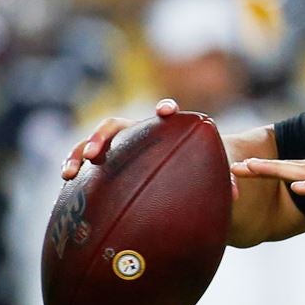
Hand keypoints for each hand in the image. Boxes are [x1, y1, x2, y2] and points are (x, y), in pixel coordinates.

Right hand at [60, 99, 239, 199]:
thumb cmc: (195, 171)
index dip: (165, 109)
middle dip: (103, 136)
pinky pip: (85, 164)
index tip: (167, 111)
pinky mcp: (105, 165)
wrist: (177, 176)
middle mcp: (138, 134)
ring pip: (94, 143)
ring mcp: (119, 149)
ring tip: (69, 173)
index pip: (165, 114)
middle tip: (95, 153)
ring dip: (79, 154)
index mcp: (166, 132)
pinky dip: (74, 169)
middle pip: (117, 126)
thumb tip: (238, 194)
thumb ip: (222, 180)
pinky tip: (66, 183)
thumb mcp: (209, 174)